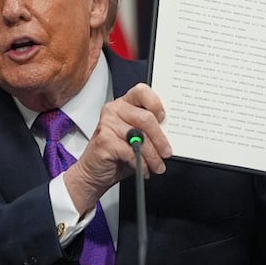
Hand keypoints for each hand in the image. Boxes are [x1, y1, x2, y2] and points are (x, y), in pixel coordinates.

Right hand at [62, 83, 171, 213]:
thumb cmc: (117, 154)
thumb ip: (149, 131)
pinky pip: (131, 151)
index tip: (165, 119)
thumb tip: (170, 134)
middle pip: (146, 118)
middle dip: (160, 139)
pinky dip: (141, 164)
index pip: (142, 92)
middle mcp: (115, 110)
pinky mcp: (105, 139)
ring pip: (140, 137)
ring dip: (152, 156)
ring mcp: (107, 123)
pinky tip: (144, 169)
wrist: (94, 173)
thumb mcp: (136, 138)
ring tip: (157, 165)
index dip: (156, 104)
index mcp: (124, 104)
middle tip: (166, 153)